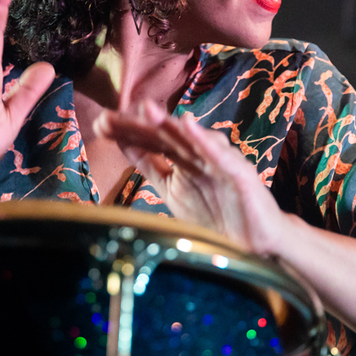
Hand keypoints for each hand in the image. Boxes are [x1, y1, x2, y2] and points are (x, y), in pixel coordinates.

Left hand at [95, 101, 290, 254]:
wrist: (256, 246)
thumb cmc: (216, 215)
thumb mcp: (172, 189)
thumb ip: (150, 166)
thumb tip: (123, 143)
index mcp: (182, 157)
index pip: (150, 140)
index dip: (126, 132)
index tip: (99, 125)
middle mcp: (199, 153)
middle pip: (165, 135)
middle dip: (137, 126)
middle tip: (109, 118)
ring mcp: (219, 161)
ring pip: (190, 140)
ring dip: (168, 123)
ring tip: (146, 109)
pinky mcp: (240, 174)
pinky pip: (220, 155)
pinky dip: (204, 139)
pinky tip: (188, 124)